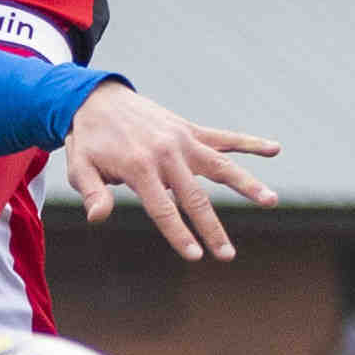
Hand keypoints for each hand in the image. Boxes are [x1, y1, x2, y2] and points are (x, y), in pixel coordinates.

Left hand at [60, 84, 277, 261]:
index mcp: (140, 167)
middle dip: (212, 229)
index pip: (164, 209)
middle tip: (228, 255)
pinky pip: (224, 138)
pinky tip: (274, 149)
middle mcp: (167, 154)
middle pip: (196, 198)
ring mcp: (182, 140)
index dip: (179, 234)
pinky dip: (249, 142)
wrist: (97, 98)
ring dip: (247, 185)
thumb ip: (93, 193)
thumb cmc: (88, 140)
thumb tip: (98, 218)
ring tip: (271, 201)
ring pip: (221, 167)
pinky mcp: (190, 130)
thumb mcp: (80, 166)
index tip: (195, 256)